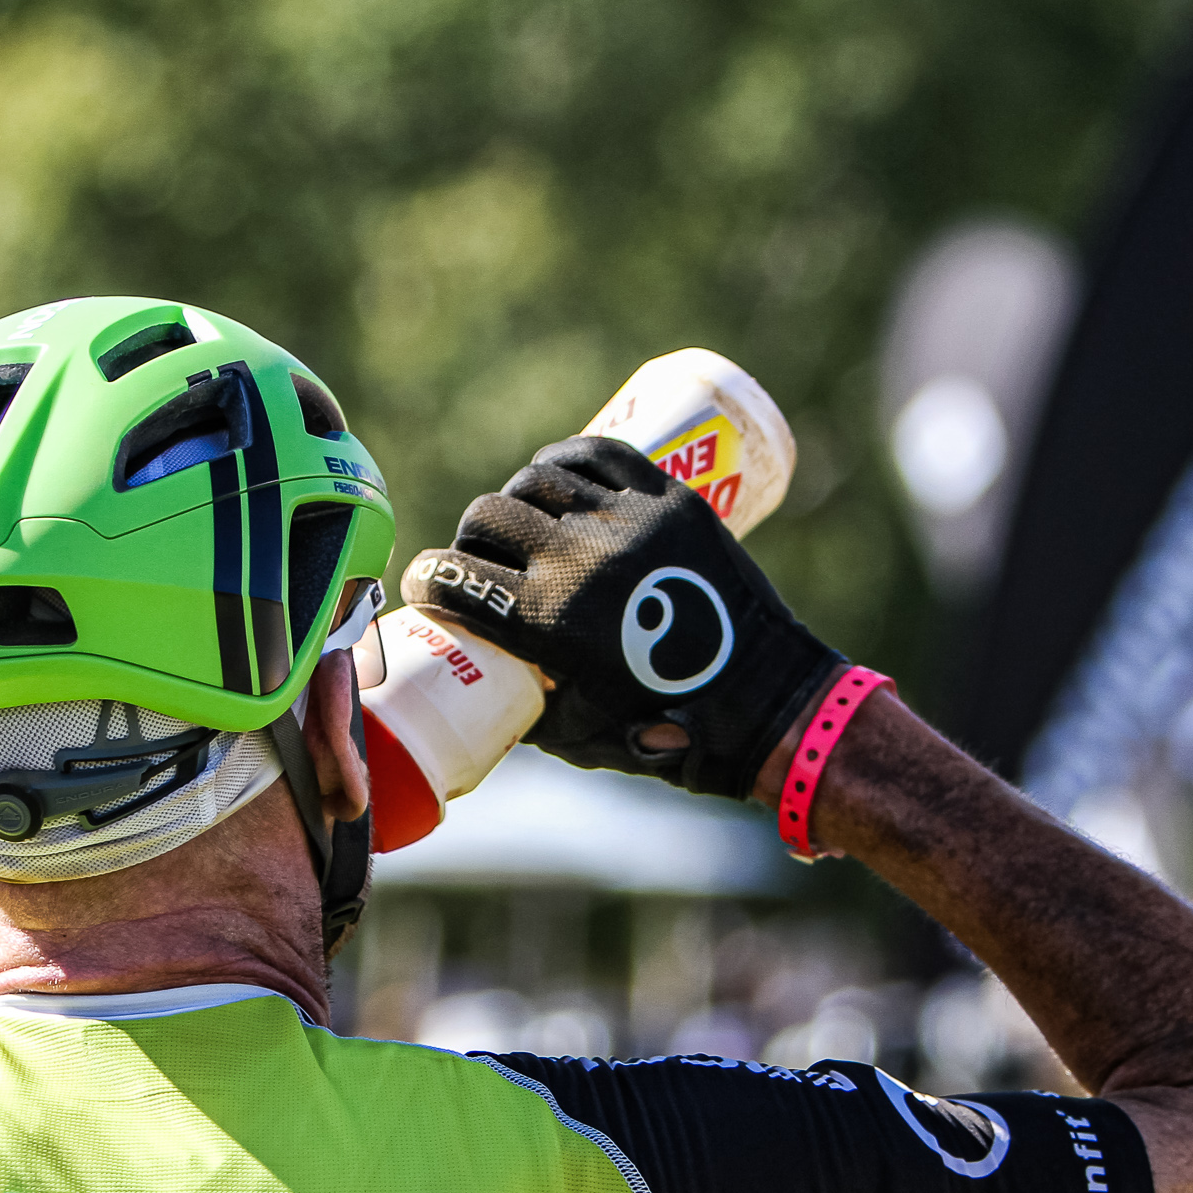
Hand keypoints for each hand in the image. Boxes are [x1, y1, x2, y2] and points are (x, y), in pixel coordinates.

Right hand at [401, 436, 841, 798]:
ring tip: (525, 525)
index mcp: (550, 620)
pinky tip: (556, 481)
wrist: (765, 700)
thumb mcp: (577, 739)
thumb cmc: (667, 731)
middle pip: (489, 516)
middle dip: (469, 540)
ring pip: (538, 476)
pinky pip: (597, 454)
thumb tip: (480, 679)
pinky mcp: (669, 498)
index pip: (454, 577)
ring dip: (518, 499)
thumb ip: (523, 709)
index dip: (427, 580)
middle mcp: (581, 559)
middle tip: (482, 562)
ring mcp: (628, 520)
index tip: (429, 587)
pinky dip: (564, 461)